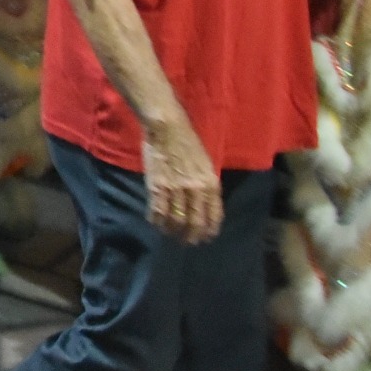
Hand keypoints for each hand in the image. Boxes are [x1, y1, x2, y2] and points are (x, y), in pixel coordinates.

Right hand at [143, 118, 221, 242]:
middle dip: (191, 235)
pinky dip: (157, 220)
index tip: (205, 238)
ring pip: (176, 219)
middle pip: (195, 222)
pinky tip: (156, 223)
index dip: (209, 230)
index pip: (214, 215)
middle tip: (186, 242)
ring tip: (170, 234)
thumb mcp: (206, 165)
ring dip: (173, 230)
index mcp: (211, 184)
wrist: (167, 128)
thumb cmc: (188, 143)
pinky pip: (158, 211)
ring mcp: (176, 189)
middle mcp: (196, 190)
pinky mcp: (157, 186)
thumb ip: (206, 185)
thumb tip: (203, 204)